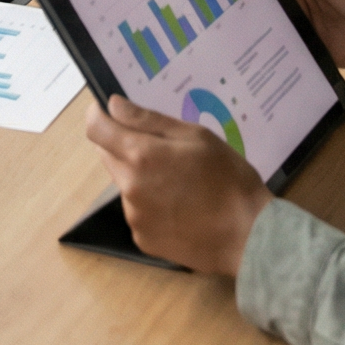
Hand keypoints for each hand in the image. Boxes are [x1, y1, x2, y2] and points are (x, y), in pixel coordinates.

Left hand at [84, 94, 270, 275]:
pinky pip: (137, 211)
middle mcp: (129, 188)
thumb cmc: (228, 178)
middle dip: (124, 144)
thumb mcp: (195, 136)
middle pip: (109, 155)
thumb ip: (148, 120)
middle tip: (161, 146)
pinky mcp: (143, 239)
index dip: (98, 115)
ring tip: (178, 181)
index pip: (96, 129)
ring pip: (124, 183)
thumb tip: (114, 105)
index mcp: (141, 156)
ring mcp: (135, 217)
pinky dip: (149, 203)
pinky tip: (179, 205)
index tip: (107, 110)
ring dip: (139, 175)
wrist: (248, 235)